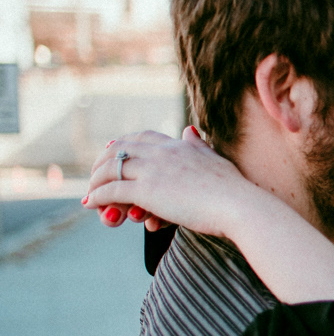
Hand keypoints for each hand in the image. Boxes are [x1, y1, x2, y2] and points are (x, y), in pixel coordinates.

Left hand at [84, 128, 262, 238]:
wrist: (239, 206)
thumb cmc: (234, 189)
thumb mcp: (214, 159)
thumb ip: (198, 146)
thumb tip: (190, 129)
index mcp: (178, 146)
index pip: (142, 137)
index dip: (124, 144)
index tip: (113, 152)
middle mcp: (161, 153)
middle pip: (119, 149)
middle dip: (102, 163)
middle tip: (95, 177)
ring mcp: (152, 170)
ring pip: (110, 169)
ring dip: (95, 182)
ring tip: (90, 195)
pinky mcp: (146, 191)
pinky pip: (111, 191)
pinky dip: (97, 197)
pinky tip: (91, 205)